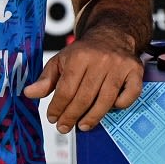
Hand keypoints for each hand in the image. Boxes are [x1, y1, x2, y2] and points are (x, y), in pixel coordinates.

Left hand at [23, 32, 142, 133]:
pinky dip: (120, 105)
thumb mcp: (61, 60)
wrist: (111, 35)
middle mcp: (101, 60)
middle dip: (72, 116)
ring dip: (92, 117)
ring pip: (106, 100)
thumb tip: (29, 93)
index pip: (66, 90)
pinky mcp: (135, 71)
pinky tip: (110, 109)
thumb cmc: (83, 53)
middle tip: (64, 127)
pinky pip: (130, 95)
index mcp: (79, 56)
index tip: (52, 118)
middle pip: (85, 97)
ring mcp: (120, 66)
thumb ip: (46, 79)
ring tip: (82, 126)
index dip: (58, 107)